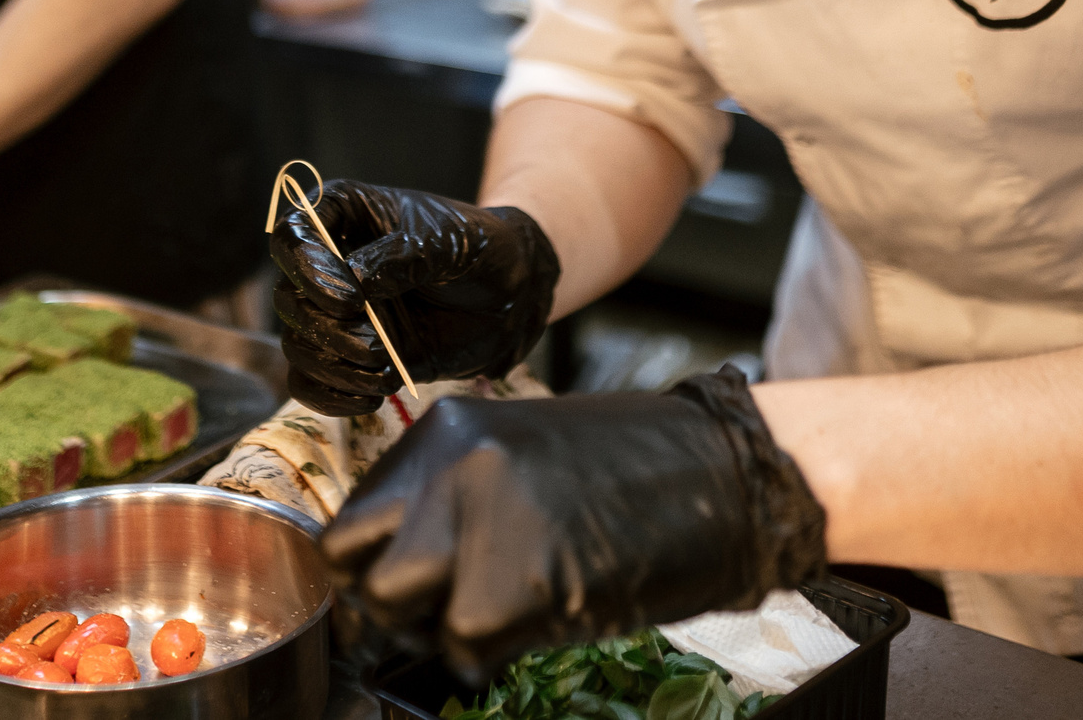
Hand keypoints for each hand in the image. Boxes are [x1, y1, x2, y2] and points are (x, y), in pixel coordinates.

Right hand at [270, 180, 559, 415]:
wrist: (508, 293)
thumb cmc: (476, 247)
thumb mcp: (446, 241)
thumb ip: (401, 257)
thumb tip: (353, 281)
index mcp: (342, 214)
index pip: (292, 235)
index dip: (307, 270)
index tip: (349, 299)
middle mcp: (327, 263)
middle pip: (289, 299)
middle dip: (328, 329)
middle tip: (375, 344)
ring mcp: (335, 312)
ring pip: (297, 345)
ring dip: (335, 367)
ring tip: (384, 370)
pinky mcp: (348, 353)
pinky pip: (309, 382)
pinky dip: (331, 397)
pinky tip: (372, 398)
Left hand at [324, 366, 828, 680]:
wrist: (730, 475)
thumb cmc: (639, 471)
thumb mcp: (520, 456)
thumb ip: (452, 495)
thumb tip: (396, 558)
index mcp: (448, 430)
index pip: (352, 517)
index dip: (368, 565)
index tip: (397, 586)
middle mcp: (451, 466)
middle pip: (358, 566)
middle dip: (392, 603)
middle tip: (441, 613)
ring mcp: (478, 521)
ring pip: (397, 609)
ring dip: (438, 629)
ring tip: (497, 613)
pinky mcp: (514, 583)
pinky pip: (461, 645)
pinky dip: (489, 652)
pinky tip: (536, 623)